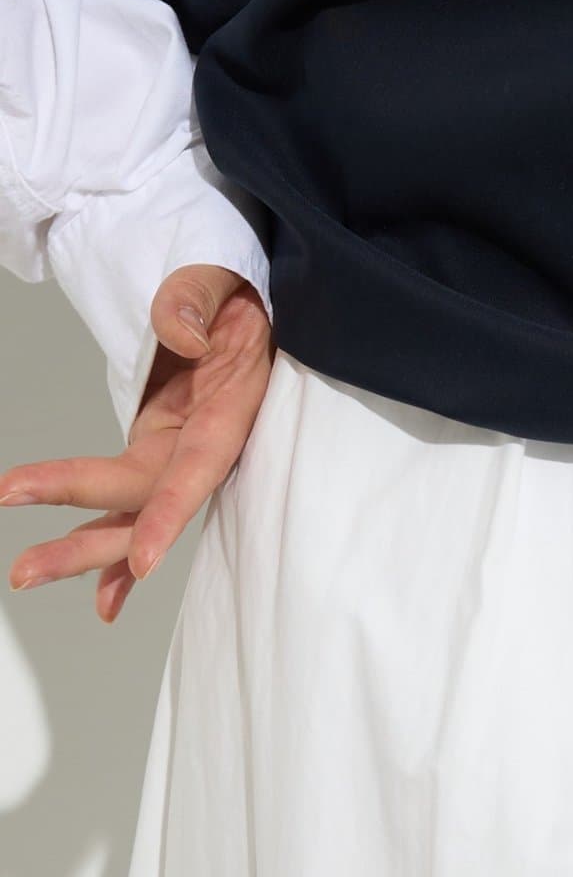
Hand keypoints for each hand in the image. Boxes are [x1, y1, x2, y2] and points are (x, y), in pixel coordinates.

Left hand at [2, 264, 272, 621]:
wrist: (243, 298)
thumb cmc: (238, 291)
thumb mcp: (223, 277)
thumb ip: (198, 298)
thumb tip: (182, 335)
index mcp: (232, 405)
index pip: (201, 465)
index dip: (171, 511)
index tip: (144, 558)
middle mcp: (206, 440)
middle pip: (147, 499)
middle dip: (87, 538)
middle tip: (24, 568)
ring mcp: (179, 449)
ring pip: (131, 510)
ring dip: (82, 550)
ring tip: (25, 574)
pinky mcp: (158, 449)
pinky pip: (132, 503)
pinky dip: (114, 549)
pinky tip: (102, 598)